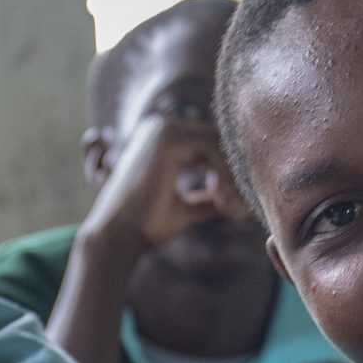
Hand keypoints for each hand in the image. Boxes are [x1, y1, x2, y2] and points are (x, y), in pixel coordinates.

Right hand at [81, 112, 246, 261]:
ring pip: (218, 144)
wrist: (119, 235)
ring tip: (227, 209)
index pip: (211, 145)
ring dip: (229, 178)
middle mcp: (161, 127)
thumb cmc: (149, 224)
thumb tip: (243, 201)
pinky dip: (221, 176)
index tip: (231, 208)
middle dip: (232, 174)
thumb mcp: (189, 206)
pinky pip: (212, 149)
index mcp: (162, 140)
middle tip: (237, 209)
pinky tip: (218, 201)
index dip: (227, 174)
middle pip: (218, 140)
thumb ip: (212, 196)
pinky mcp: (167, 137)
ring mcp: (162, 128)